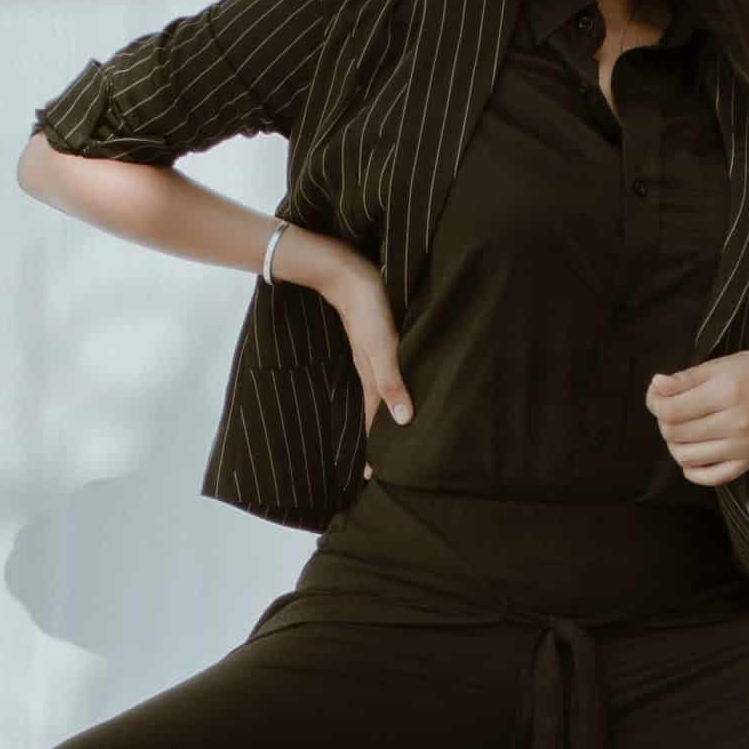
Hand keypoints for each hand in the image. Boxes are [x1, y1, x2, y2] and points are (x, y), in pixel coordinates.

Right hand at [311, 249, 411, 479]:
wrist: (344, 270)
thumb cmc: (367, 306)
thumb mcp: (382, 345)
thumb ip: (392, 380)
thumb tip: (404, 420)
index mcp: (373, 377)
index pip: (376, 422)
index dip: (376, 448)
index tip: (373, 479)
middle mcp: (372, 371)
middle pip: (378, 412)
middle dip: (379, 439)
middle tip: (383, 466)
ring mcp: (372, 356)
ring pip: (382, 394)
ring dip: (385, 416)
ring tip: (391, 435)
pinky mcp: (376, 340)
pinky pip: (384, 374)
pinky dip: (389, 390)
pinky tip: (395, 389)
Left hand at [645, 351, 748, 485]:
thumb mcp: (724, 364)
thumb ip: (687, 377)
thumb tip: (657, 386)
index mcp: (728, 391)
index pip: (671, 410)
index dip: (654, 402)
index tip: (657, 395)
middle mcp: (736, 421)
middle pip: (674, 433)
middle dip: (663, 421)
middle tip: (671, 409)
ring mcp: (742, 446)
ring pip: (685, 456)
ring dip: (674, 443)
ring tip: (681, 429)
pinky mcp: (748, 462)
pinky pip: (709, 477)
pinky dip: (692, 469)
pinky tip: (693, 452)